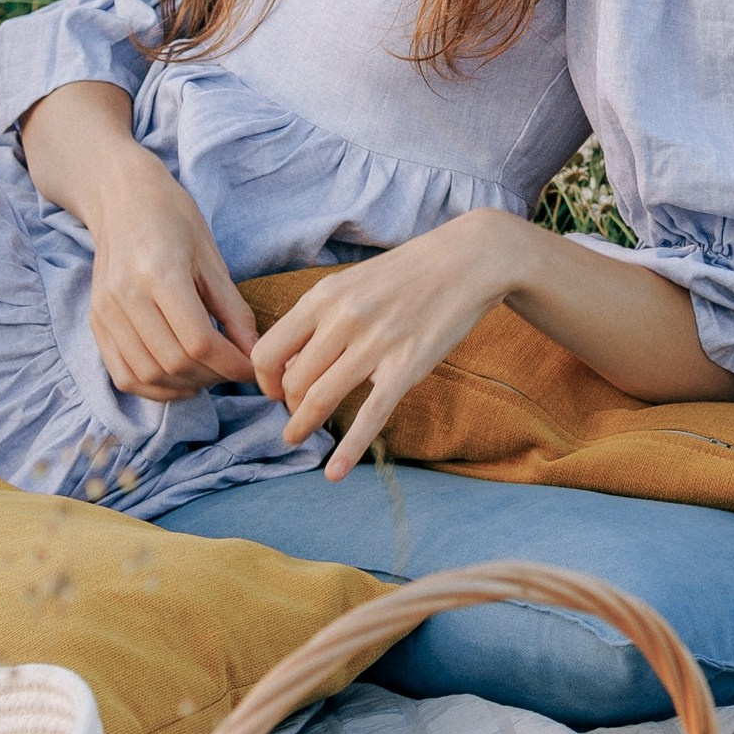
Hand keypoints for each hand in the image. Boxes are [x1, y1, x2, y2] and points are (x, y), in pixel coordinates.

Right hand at [84, 152, 257, 401]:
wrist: (120, 197)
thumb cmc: (172, 218)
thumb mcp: (211, 257)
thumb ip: (232, 308)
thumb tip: (254, 351)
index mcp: (159, 274)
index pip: (198, 342)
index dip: (232, 364)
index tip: (253, 367)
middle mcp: (126, 297)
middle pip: (173, 362)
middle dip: (213, 376)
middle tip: (235, 369)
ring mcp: (105, 312)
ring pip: (148, 374)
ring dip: (186, 385)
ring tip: (210, 374)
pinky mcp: (96, 322)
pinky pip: (123, 374)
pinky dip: (154, 388)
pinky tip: (180, 380)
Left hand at [251, 210, 517, 478]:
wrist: (469, 260)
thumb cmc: (408, 272)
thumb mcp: (352, 282)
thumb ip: (320, 317)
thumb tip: (292, 362)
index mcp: (323, 296)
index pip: (268, 351)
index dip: (265, 379)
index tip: (275, 389)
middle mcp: (343, 320)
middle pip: (293, 381)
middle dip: (288, 405)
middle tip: (296, 413)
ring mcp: (375, 345)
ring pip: (319, 399)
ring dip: (302, 426)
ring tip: (297, 437)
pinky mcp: (406, 368)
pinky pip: (369, 416)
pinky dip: (348, 450)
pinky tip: (334, 473)